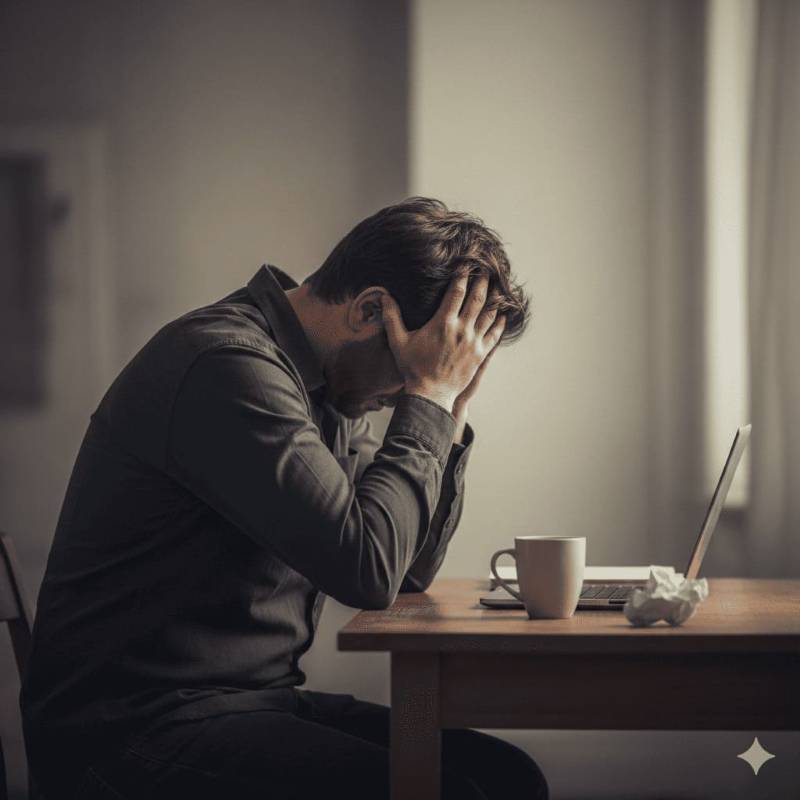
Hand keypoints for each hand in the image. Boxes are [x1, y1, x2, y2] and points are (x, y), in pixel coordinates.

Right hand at [381, 273, 506, 413]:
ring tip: (499, 287)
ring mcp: (473, 342)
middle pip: (477, 298)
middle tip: (487, 269)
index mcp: (442, 323)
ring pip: (489, 314)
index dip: (463, 276)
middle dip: (483, 282)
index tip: (467, 265)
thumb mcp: (398, 342)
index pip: (456, 292)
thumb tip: (384, 297)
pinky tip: (503, 314)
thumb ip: (391, 318)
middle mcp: (461, 329)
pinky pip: (494, 334)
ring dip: (495, 298)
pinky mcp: (480, 355)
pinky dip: (500, 322)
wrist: (430, 394)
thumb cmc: (413, 368)